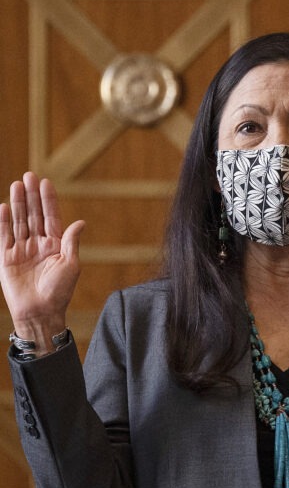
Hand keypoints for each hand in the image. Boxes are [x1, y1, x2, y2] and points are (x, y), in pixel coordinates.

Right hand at [0, 172, 84, 346]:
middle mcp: (38, 244)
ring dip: (18, 203)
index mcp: (55, 245)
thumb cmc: (60, 291)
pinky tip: (4, 206)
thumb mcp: (71, 265)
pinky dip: (3, 222)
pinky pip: (3, 236)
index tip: (46, 182)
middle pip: (34, 215)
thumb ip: (71, 242)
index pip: (51, 217)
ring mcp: (22, 250)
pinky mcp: (6, 258)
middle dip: (32, 196)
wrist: (41, 312)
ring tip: (17, 184)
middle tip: (29, 176)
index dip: (48, 200)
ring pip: (19, 221)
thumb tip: (81, 222)